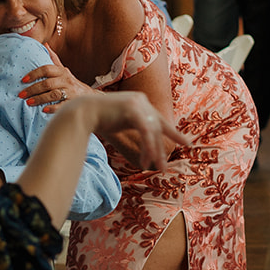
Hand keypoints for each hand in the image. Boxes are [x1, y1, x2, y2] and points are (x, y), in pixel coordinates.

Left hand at [19, 62, 87, 113]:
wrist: (88, 96)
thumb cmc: (70, 82)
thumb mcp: (63, 69)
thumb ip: (53, 59)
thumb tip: (44, 45)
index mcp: (61, 71)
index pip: (46, 69)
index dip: (34, 74)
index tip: (23, 80)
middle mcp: (66, 80)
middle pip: (47, 83)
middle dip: (33, 89)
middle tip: (21, 94)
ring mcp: (70, 92)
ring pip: (53, 94)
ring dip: (40, 99)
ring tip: (28, 102)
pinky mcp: (72, 103)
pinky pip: (62, 105)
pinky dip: (53, 108)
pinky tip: (43, 110)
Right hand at [69, 91, 191, 171]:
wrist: (82, 112)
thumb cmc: (98, 119)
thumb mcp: (121, 122)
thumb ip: (134, 126)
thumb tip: (145, 140)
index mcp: (140, 102)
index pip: (160, 120)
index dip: (174, 133)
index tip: (187, 144)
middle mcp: (142, 101)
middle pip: (157, 129)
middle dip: (161, 150)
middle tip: (164, 167)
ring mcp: (138, 104)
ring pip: (152, 133)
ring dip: (154, 153)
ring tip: (157, 168)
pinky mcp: (133, 110)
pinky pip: (145, 133)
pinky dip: (146, 149)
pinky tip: (144, 162)